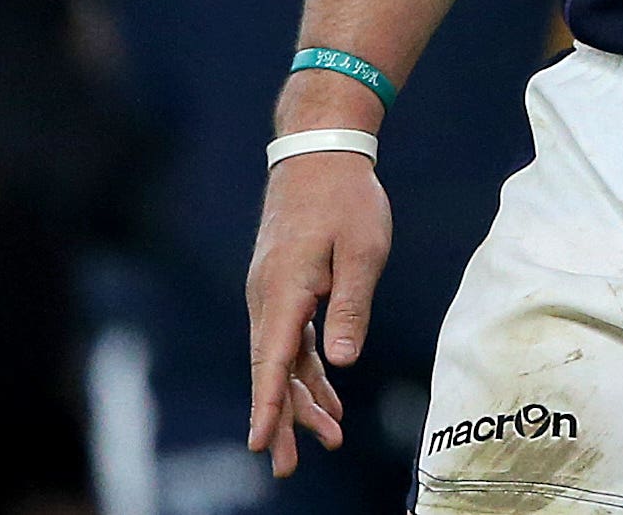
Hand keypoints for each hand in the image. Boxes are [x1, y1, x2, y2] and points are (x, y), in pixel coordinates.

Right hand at [245, 154, 392, 476]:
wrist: (319, 154)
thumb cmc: (345, 199)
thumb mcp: (361, 250)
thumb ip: (351, 306)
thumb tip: (342, 361)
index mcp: (285, 290)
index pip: (272, 360)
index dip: (267, 405)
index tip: (261, 443)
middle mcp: (269, 298)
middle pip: (272, 370)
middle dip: (281, 419)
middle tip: (287, 467)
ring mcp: (274, 294)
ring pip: (282, 359)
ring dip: (300, 399)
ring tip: (326, 439)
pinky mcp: (287, 289)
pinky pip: (294, 340)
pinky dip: (308, 370)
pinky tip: (328, 396)